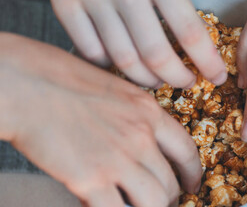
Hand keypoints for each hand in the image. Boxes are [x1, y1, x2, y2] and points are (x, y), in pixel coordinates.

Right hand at [0, 33, 201, 206]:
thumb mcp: (114, 89)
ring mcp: (118, 158)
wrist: (26, 83)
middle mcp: (140, 136)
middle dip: (170, 198)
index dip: (193, 173)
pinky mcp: (91, 178)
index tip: (191, 184)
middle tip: (163, 203)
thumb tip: (142, 142)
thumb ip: (134, 116)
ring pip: (153, 202)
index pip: (187, 150)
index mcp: (148, 111)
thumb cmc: (62, 79)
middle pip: (171, 182)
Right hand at [41, 0, 226, 87]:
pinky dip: (109, 66)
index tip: (217, 76)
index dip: (207, 62)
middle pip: (157, 56)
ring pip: (123, 60)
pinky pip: (90, 52)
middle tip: (187, 82)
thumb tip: (198, 37)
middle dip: (178, 78)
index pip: (190, 32)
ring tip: (157, 80)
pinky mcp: (64, 3)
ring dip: (146, 79)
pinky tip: (121, 64)